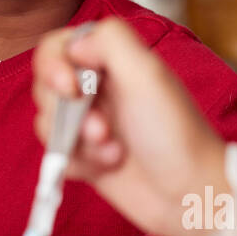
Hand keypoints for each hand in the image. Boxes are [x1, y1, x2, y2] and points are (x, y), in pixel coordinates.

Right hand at [32, 18, 229, 235]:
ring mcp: (90, 124)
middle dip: (67, 111)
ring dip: (77, 140)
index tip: (69, 87)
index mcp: (113, 62)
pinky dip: (78, 163)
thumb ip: (110, 41)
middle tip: (102, 128)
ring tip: (113, 152)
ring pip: (48, 122)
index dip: (53, 65)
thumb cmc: (174, 133)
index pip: (59, 47)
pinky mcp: (86, 157)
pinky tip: (108, 167)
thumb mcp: (147, 74)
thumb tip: (74, 44)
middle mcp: (99, 90)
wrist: (190, 194)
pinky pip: (57, 155)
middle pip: (47, 86)